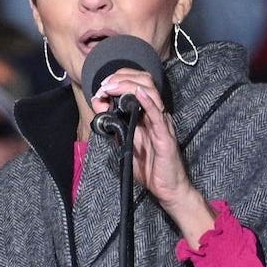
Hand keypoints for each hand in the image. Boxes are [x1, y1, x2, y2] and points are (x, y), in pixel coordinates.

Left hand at [92, 69, 213, 238]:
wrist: (167, 188)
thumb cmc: (149, 167)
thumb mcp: (124, 142)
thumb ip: (114, 126)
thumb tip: (99, 108)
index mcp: (147, 113)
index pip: (136, 84)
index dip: (118, 79)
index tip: (102, 86)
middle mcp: (156, 114)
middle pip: (143, 82)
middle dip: (121, 78)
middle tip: (104, 85)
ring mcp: (162, 123)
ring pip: (150, 92)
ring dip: (127, 86)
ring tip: (111, 88)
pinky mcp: (165, 136)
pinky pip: (157, 115)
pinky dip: (148, 101)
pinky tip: (138, 94)